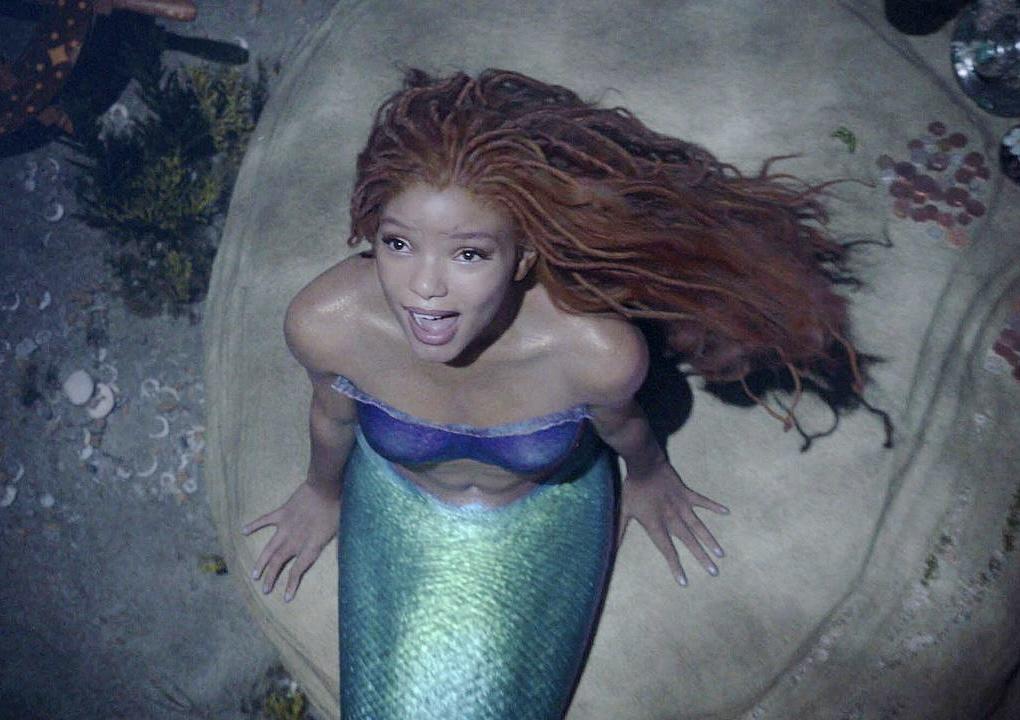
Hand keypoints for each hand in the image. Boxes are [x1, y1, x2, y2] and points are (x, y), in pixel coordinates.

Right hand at [241, 481, 340, 602]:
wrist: (325, 487)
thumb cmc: (336, 509)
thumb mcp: (340, 532)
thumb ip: (337, 548)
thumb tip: (345, 561)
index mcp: (310, 546)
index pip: (298, 570)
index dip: (291, 585)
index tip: (286, 598)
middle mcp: (295, 541)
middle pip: (279, 563)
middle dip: (271, 577)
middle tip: (264, 589)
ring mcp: (285, 527)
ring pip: (269, 549)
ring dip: (260, 562)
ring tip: (253, 574)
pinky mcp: (281, 514)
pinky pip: (264, 520)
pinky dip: (254, 525)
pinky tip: (243, 531)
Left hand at [618, 461, 728, 587]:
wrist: (644, 464)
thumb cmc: (632, 489)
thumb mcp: (623, 511)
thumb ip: (618, 531)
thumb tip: (609, 548)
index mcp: (656, 524)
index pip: (667, 550)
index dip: (675, 566)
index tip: (684, 582)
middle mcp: (672, 518)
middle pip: (689, 541)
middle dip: (701, 557)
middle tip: (714, 572)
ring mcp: (682, 505)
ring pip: (698, 526)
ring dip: (710, 540)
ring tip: (721, 554)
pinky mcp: (687, 493)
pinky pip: (703, 501)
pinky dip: (714, 506)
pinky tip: (726, 512)